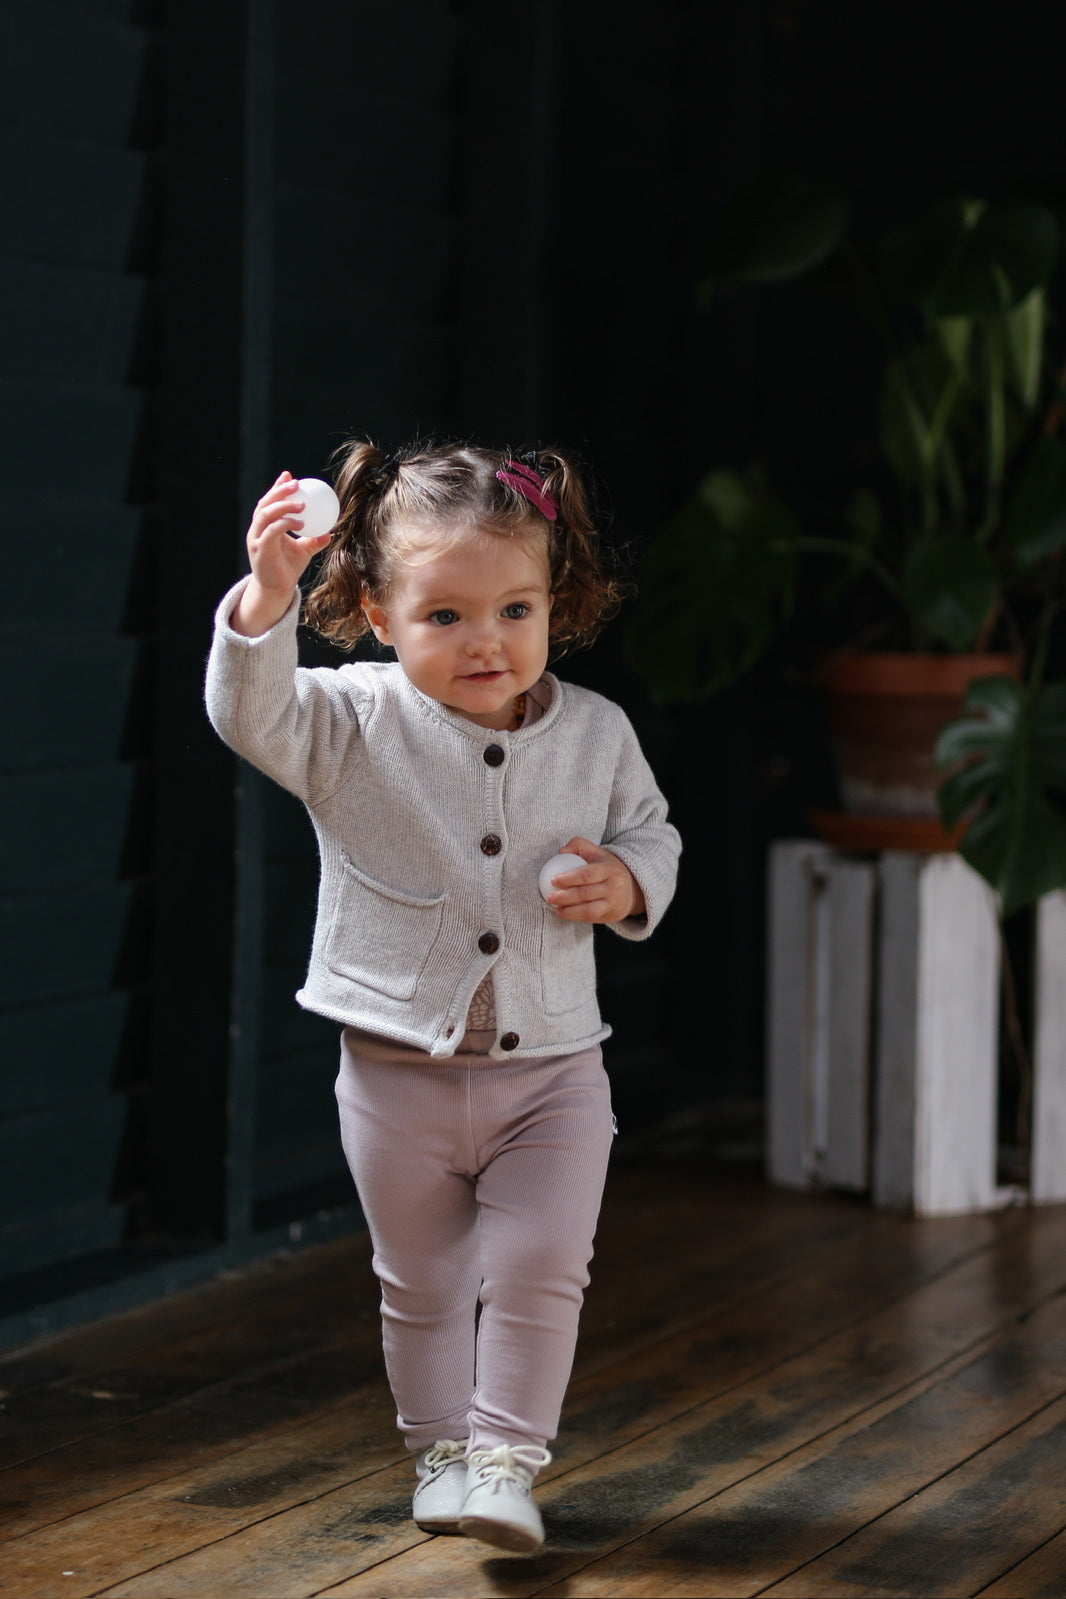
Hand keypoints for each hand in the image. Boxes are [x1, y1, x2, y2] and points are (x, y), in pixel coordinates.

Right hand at [232, 472, 334, 636]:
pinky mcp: (259, 550)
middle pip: (264, 504)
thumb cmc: (287, 569)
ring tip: (302, 504)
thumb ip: (313, 540)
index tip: (290, 476)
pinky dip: (284, 524)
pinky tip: (300, 523)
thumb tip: (329, 532)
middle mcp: (257, 530)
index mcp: (264, 526)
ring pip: (265, 515)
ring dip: (283, 506)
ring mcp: (256, 540)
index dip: (277, 487)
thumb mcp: (303, 551)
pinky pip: (271, 532)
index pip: (268, 502)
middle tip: (296, 484)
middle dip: (279, 491)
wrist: (277, 591)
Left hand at [544, 837, 646, 922]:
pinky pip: (590, 918)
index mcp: (609, 869)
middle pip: (586, 893)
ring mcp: (613, 902)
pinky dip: (574, 916)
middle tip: (550, 897)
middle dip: (565, 897)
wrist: (632, 888)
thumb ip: (578, 846)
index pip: (587, 874)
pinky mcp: (610, 915)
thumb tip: (561, 852)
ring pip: (588, 909)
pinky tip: (563, 913)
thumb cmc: (607, 868)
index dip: (569, 878)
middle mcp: (614, 886)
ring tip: (555, 907)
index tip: (553, 880)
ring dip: (568, 910)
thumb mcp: (597, 852)